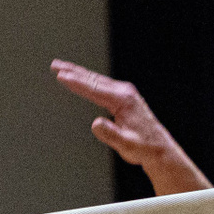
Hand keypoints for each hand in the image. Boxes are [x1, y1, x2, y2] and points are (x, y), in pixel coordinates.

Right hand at [50, 59, 187, 168]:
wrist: (159, 148)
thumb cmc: (143, 147)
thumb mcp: (126, 145)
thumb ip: (110, 134)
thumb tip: (96, 124)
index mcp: (123, 101)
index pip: (94, 88)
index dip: (76, 82)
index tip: (61, 75)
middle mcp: (124, 92)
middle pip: (93, 79)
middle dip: (73, 71)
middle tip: (55, 65)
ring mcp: (125, 93)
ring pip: (96, 79)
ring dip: (78, 73)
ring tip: (62, 68)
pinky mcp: (124, 96)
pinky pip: (101, 84)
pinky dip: (88, 79)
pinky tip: (81, 78)